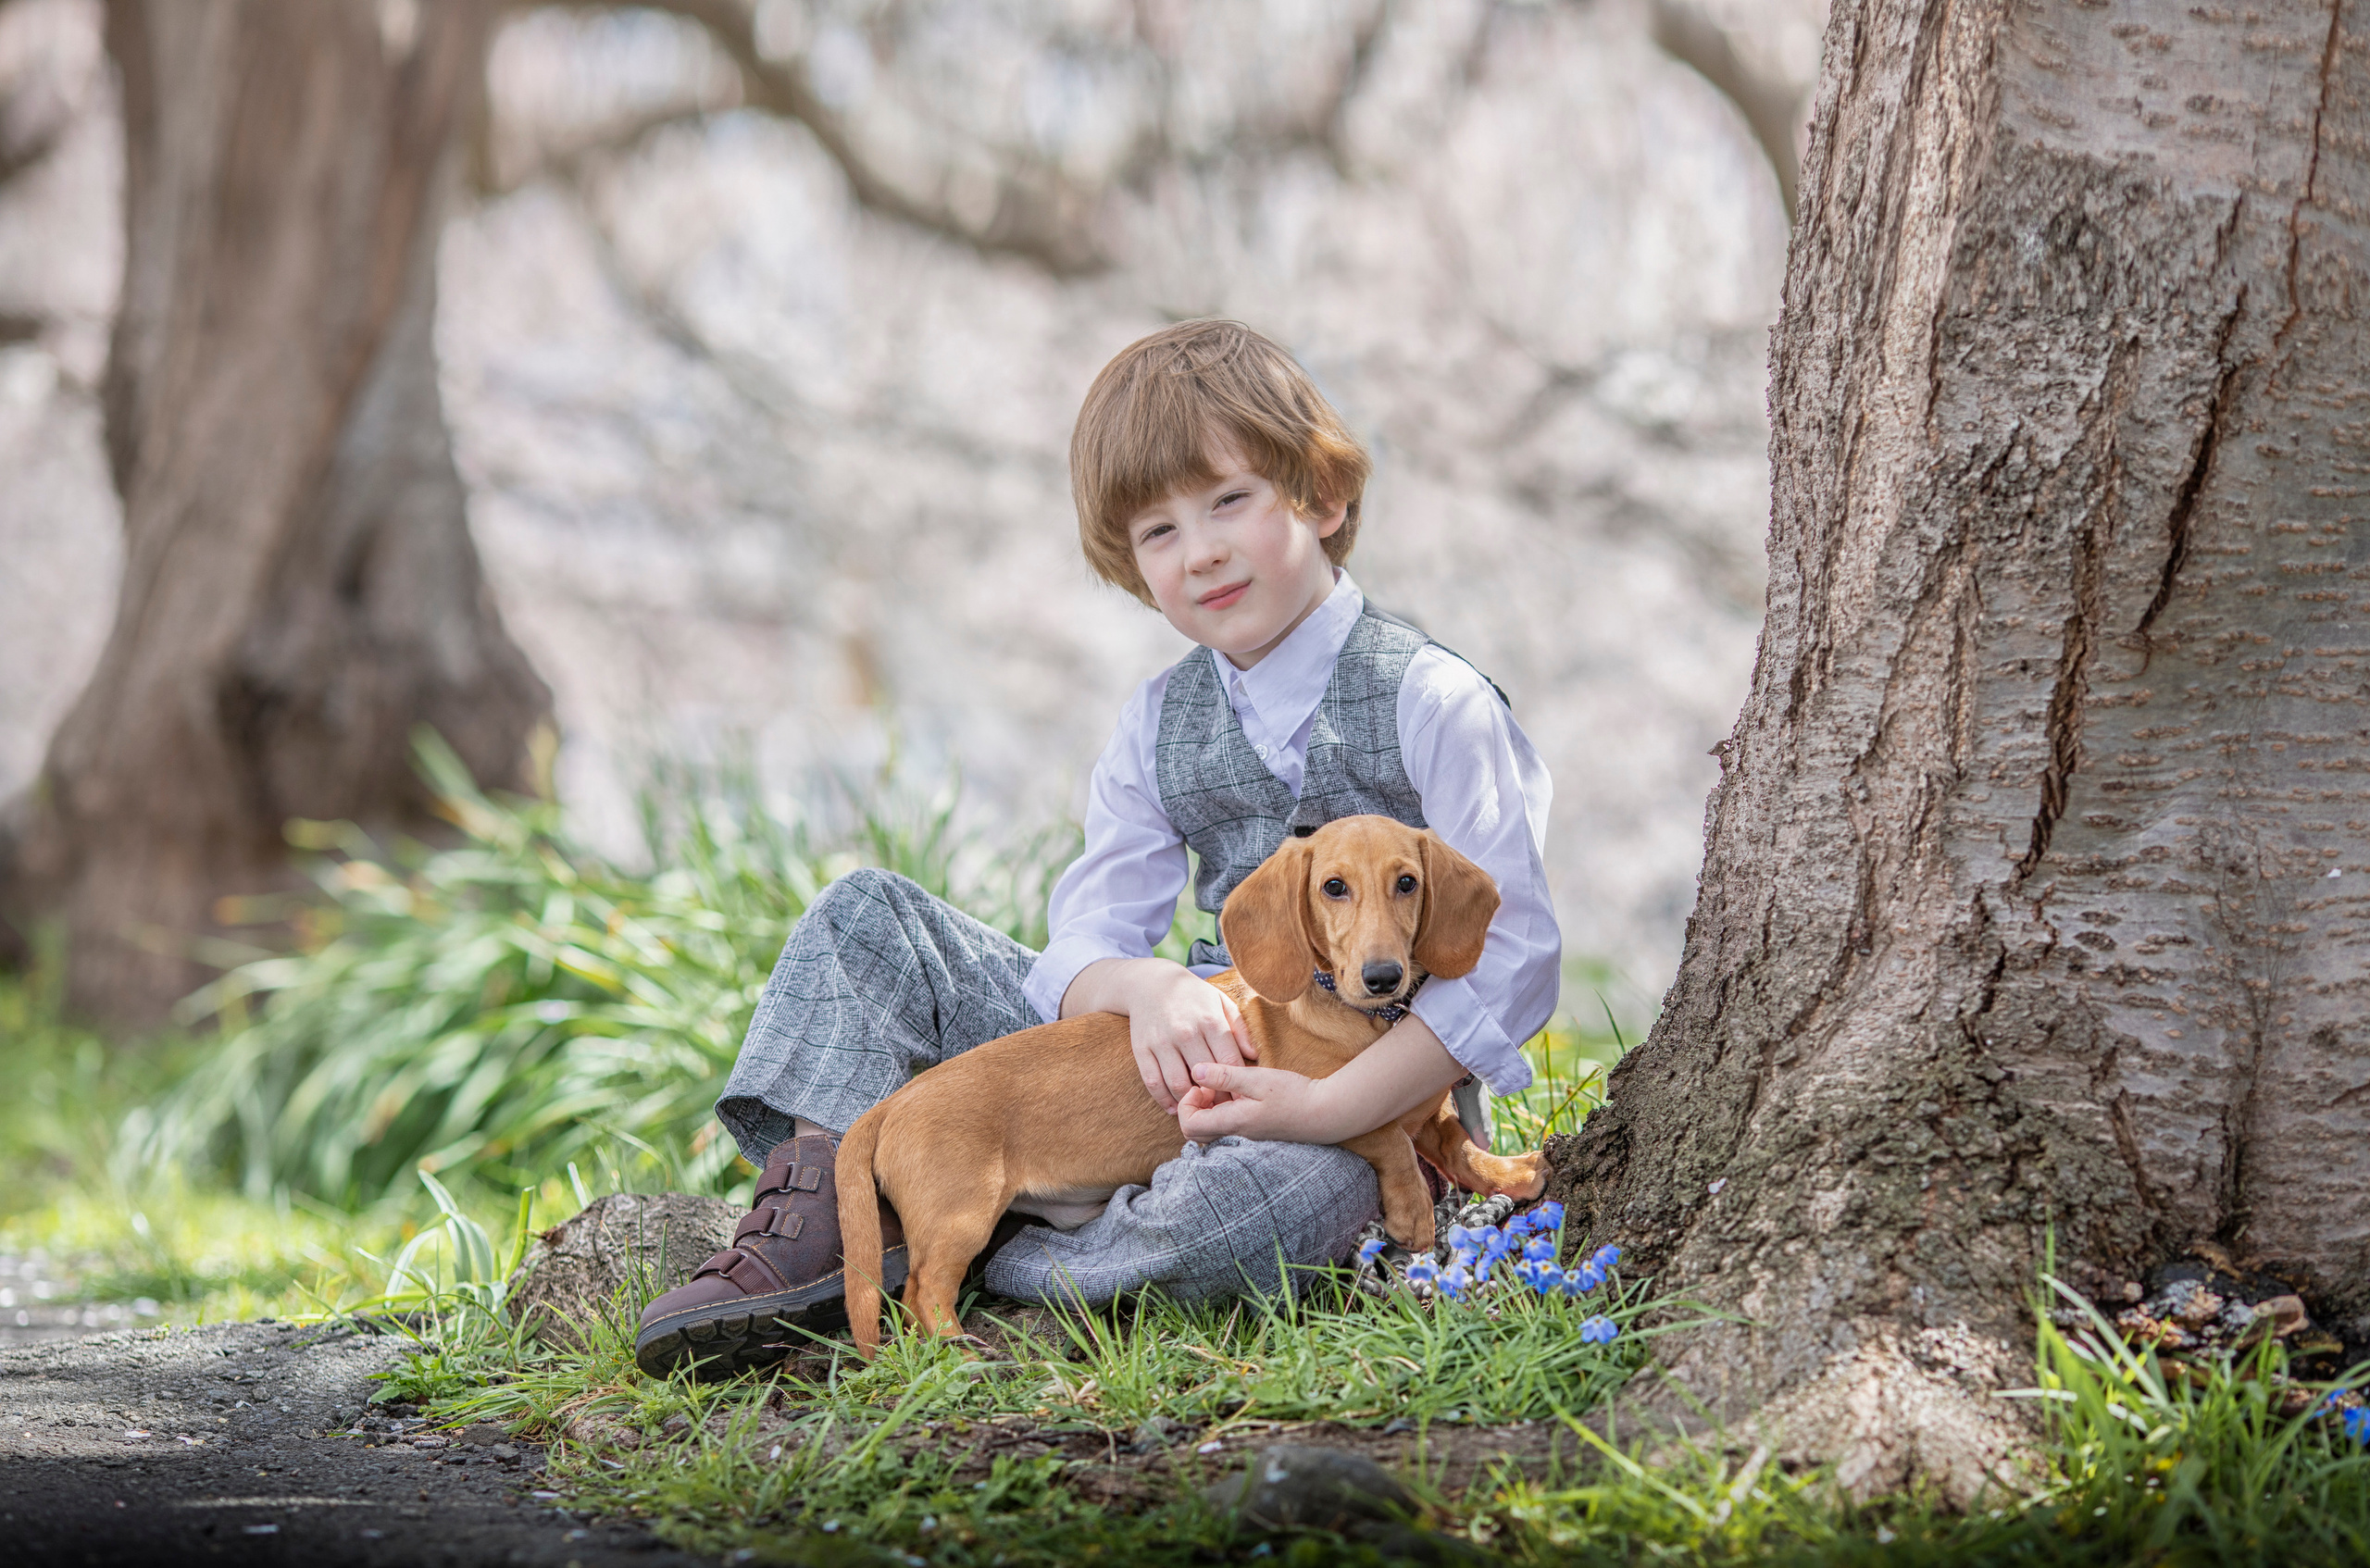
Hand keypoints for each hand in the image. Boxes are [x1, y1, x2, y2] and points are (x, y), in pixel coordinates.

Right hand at [1063, 957, 1256, 1111]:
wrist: (1150, 983)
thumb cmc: (1192, 996)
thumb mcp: (1220, 1002)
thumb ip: (1239, 1028)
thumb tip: (1254, 1055)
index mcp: (1210, 1021)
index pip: (1229, 1062)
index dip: (1237, 1085)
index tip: (1241, 1098)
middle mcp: (1186, 1032)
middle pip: (1206, 1077)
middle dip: (1216, 1098)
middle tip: (1223, 1109)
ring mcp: (1161, 1041)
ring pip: (1178, 1084)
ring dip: (1190, 1102)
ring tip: (1200, 1108)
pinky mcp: (1142, 1049)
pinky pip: (1153, 1082)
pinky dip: (1164, 1100)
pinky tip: (1174, 1107)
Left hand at [1177, 1061, 1321, 1141]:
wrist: (1326, 1114)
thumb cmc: (1294, 1095)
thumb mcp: (1257, 1079)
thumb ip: (1224, 1076)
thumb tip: (1195, 1071)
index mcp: (1232, 1124)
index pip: (1189, 1126)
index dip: (1187, 1104)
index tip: (1202, 1085)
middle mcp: (1235, 1137)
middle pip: (1195, 1132)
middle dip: (1194, 1107)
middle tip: (1211, 1086)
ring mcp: (1245, 1139)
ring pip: (1211, 1131)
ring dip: (1210, 1109)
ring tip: (1226, 1088)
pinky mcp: (1254, 1135)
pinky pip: (1227, 1130)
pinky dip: (1224, 1113)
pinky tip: (1240, 1096)